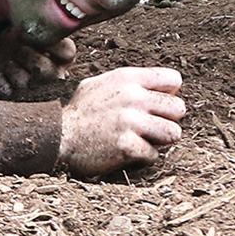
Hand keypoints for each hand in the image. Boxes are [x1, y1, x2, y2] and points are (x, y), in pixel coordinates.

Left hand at [0, 32, 76, 97]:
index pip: (66, 52)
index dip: (48, 42)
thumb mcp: (31, 28)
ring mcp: (35, 92)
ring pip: (22, 82)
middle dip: (24, 54)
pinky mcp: (15, 100)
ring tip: (10, 64)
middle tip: (18, 50)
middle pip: (43, 69)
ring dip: (10, 68)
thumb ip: (44, 28)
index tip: (35, 37)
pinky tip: (0, 75)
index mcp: (63, 59)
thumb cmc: (16, 40)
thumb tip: (48, 24)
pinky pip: (5, 91)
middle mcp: (54, 79)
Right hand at [58, 67, 185, 176]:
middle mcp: (132, 97)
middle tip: (148, 126)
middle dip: (166, 119)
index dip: (167, 94)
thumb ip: (131, 83)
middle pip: (179, 108)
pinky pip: (153, 155)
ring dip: (158, 140)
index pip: (173, 79)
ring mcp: (130, 122)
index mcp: (127, 78)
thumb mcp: (100, 85)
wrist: (55, 137)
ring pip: (173, 133)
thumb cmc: (80, 112)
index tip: (155, 105)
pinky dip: (141, 156)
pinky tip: (125, 151)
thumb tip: (167, 87)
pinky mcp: (127, 147)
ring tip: (140, 138)